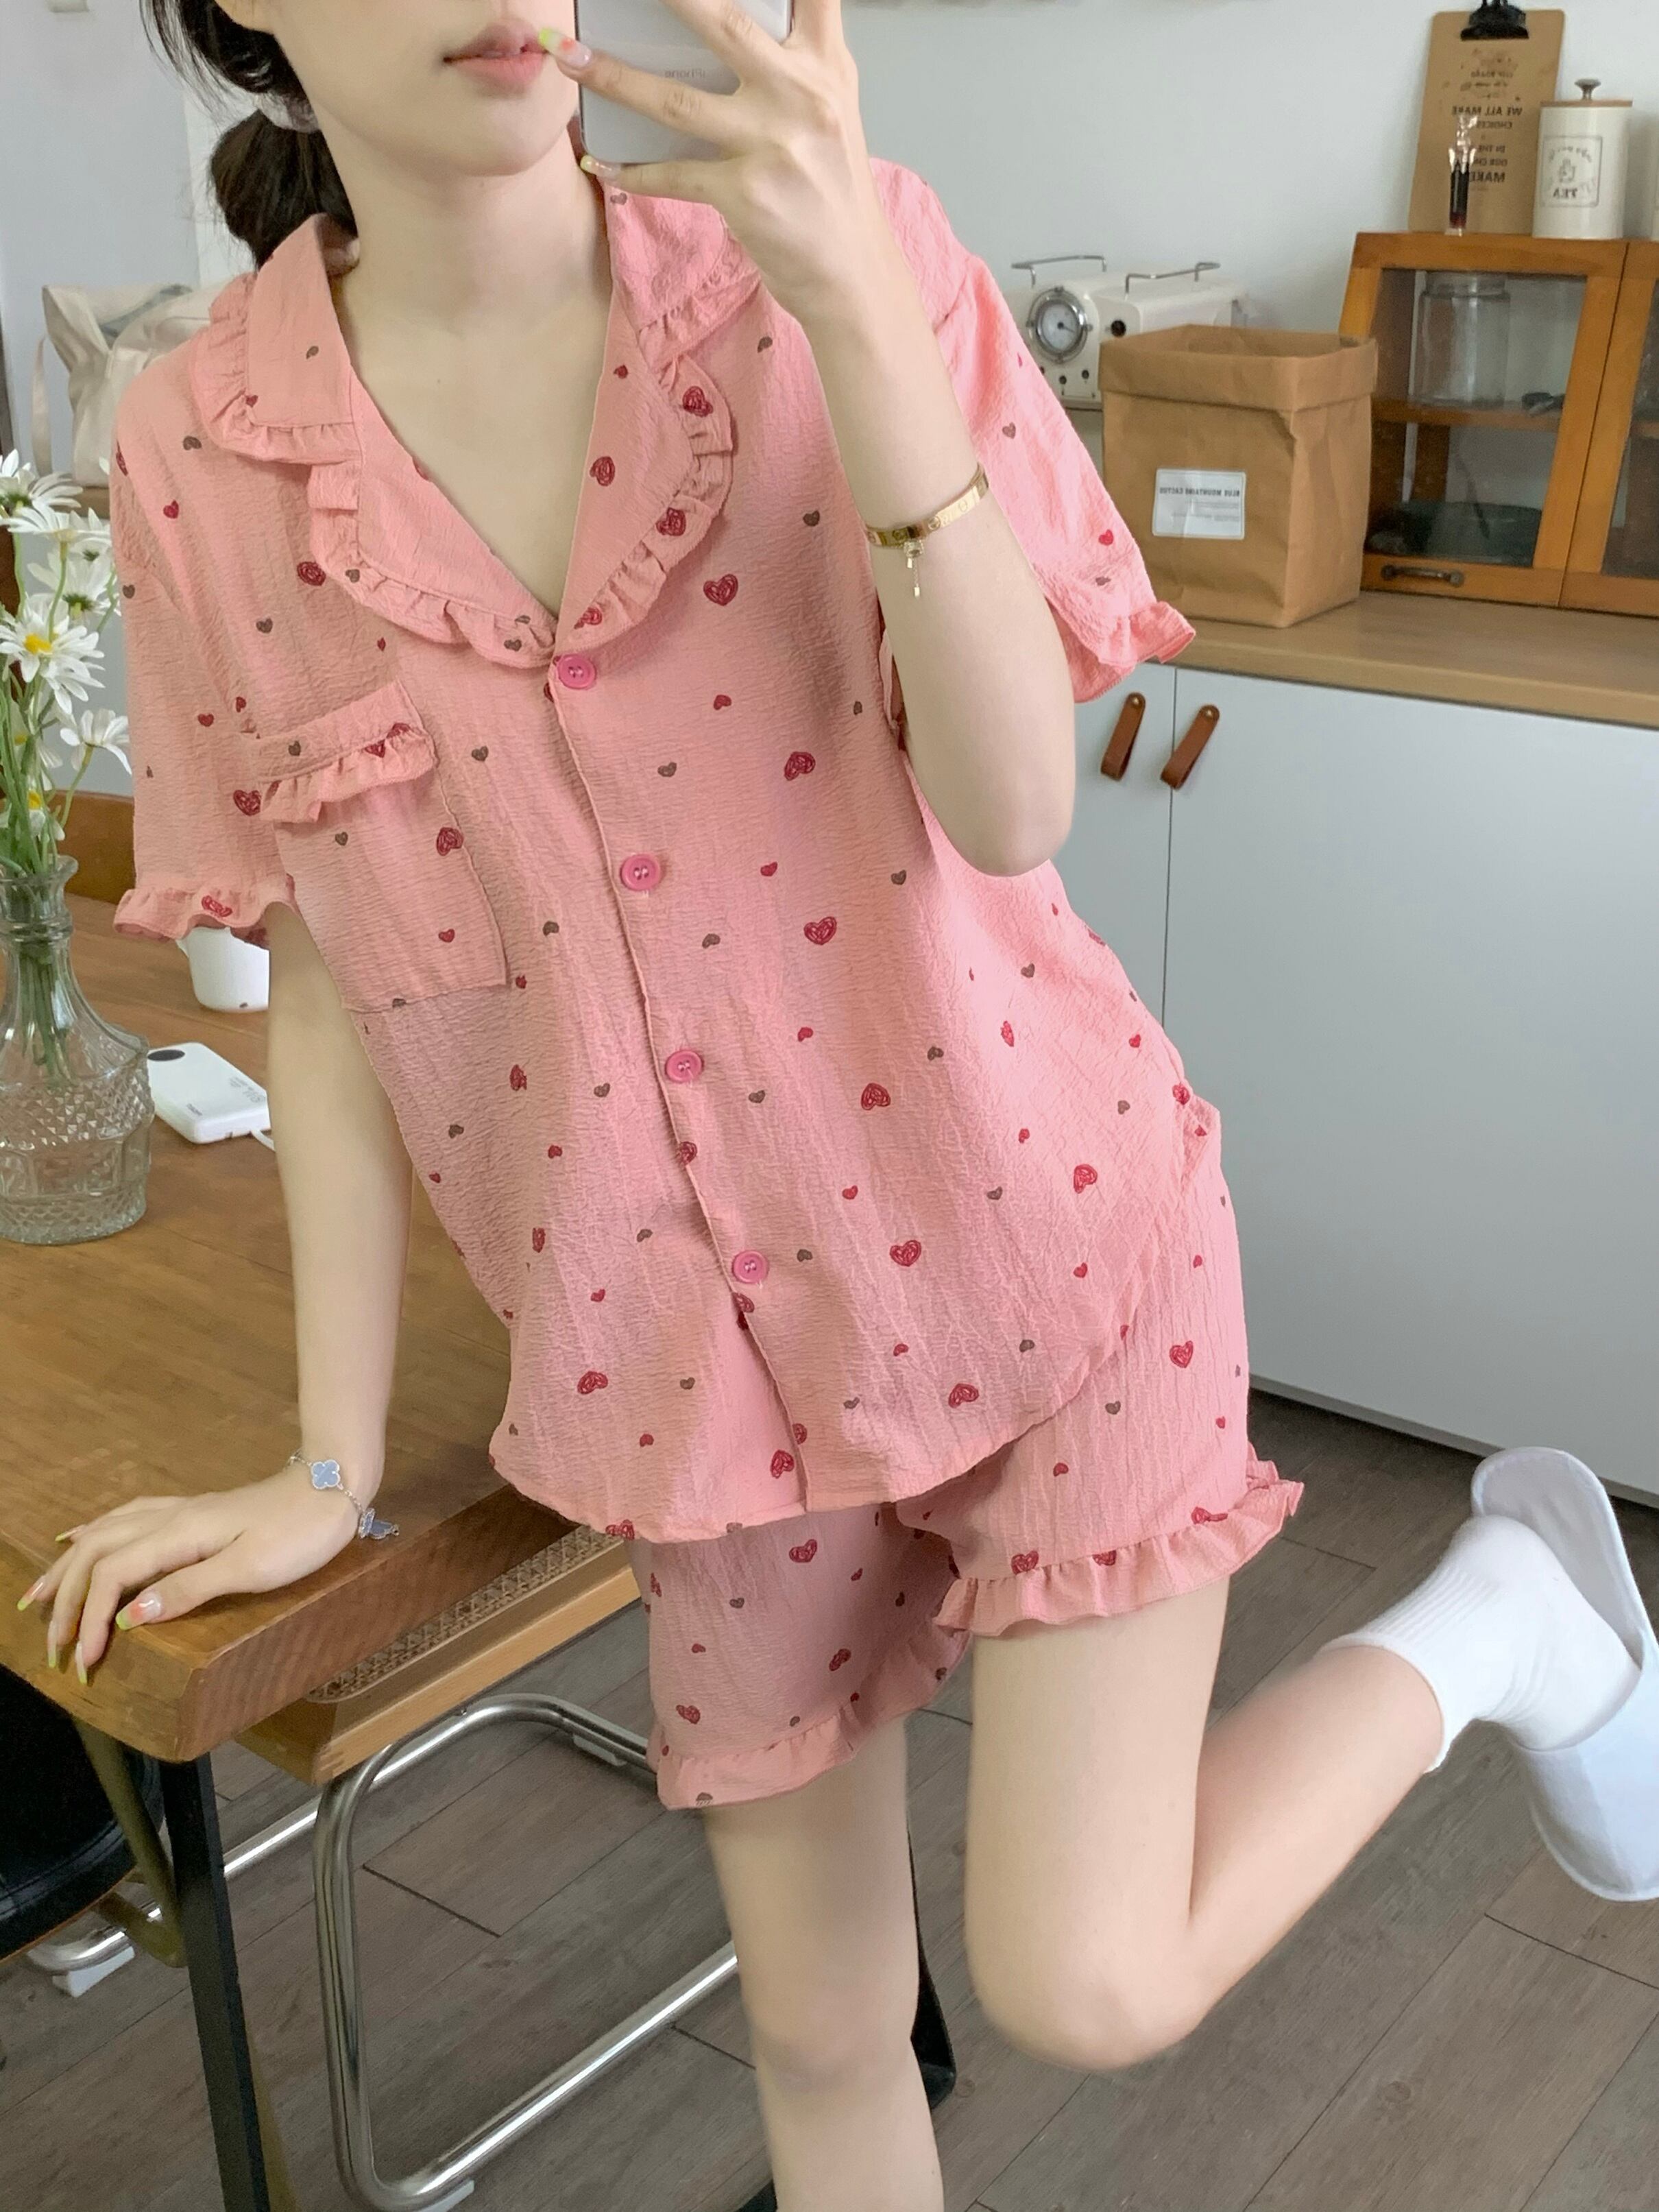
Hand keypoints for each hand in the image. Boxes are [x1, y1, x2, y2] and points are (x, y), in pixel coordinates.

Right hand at [16, 1458, 366, 1683]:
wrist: (334, 1484)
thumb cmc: (300, 1532)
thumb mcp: (251, 1568)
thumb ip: (189, 1589)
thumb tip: (128, 1616)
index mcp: (178, 1536)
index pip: (111, 1579)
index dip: (88, 1621)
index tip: (83, 1665)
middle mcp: (169, 1519)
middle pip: (95, 1555)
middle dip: (64, 1601)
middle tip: (51, 1647)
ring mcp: (180, 1512)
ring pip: (103, 1534)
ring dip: (67, 1567)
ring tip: (36, 1596)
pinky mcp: (193, 1512)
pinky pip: (124, 1520)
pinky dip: (93, 1534)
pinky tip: (80, 1539)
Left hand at [549, 0, 897, 326]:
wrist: (852, 273)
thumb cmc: (832, 187)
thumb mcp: (833, 107)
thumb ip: (797, 59)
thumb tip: (731, 21)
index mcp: (825, 65)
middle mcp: (802, 96)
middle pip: (724, 23)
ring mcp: (773, 146)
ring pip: (676, 101)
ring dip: (612, 78)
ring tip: (568, 58)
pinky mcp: (747, 196)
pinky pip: (674, 175)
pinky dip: (633, 171)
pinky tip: (602, 161)